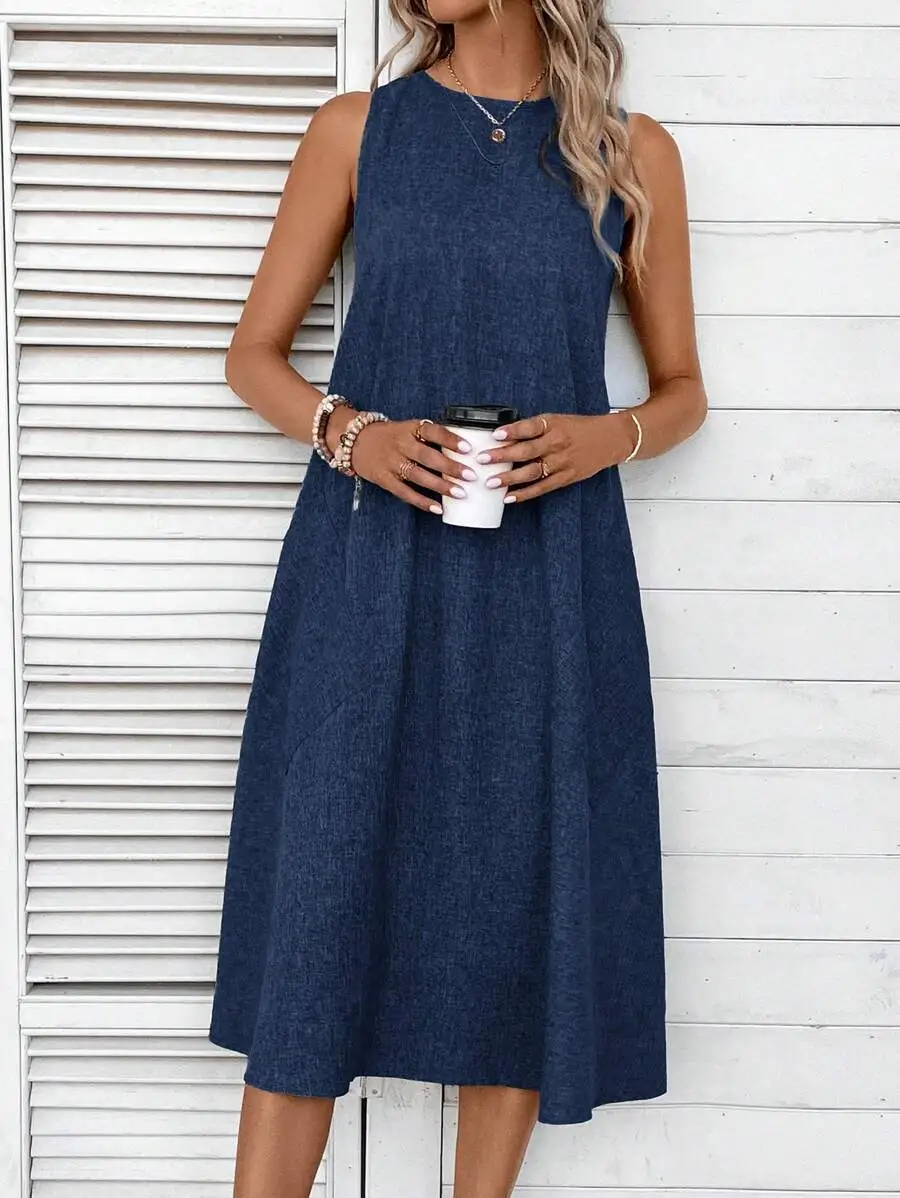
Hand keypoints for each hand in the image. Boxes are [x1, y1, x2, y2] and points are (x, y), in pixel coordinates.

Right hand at [346, 416, 477, 513]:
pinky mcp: (384, 479)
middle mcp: (401, 444)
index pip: (433, 431)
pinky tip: (438, 508)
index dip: (450, 439)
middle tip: (471, 476)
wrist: (355, 441)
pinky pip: (405, 493)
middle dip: (450, 467)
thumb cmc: (390, 436)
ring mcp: (391, 463)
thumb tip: (462, 451)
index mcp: (410, 429)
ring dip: (441, 486)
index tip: (468, 448)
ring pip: (418, 476)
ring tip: (461, 493)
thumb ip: (430, 437)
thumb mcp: (408, 428)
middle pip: (428, 457)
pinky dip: (422, 501)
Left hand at [476, 411, 637, 503]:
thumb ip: (534, 428)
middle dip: (502, 456)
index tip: (494, 435)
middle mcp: (557, 443)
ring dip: (509, 479)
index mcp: (553, 425)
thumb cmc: (578, 428)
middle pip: (526, 451)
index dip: (512, 431)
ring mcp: (562, 462)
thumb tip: (504, 436)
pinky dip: (525, 494)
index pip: (530, 427)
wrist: (608, 439)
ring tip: (490, 482)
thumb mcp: (556, 420)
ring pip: (532, 472)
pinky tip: (509, 498)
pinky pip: (542, 488)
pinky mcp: (566, 478)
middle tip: (482, 460)